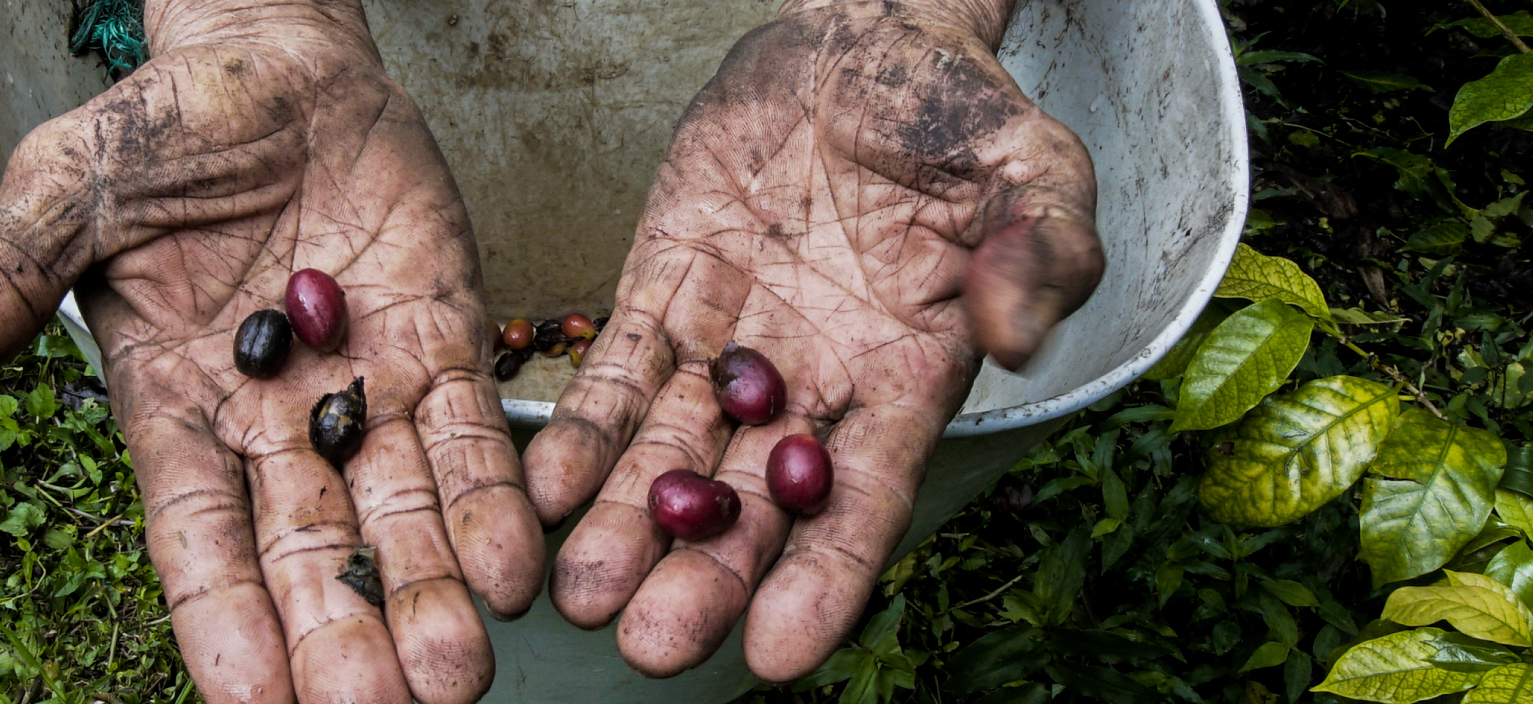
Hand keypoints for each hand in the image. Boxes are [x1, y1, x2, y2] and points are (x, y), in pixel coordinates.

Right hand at [0, 2, 545, 701]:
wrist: (275, 60)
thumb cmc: (159, 126)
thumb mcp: (67, 192)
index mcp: (175, 408)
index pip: (196, 540)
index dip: (223, 622)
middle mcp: (274, 424)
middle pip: (306, 551)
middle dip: (340, 637)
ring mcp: (364, 388)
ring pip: (398, 514)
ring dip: (427, 593)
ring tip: (457, 674)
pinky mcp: (442, 342)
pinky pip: (473, 435)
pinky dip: (491, 502)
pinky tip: (514, 569)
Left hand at [523, 0, 1101, 681]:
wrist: (865, 36)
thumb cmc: (961, 113)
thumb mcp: (1035, 171)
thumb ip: (1044, 256)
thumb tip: (1017, 339)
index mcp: (906, 376)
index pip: (863, 500)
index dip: (824, 581)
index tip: (780, 654)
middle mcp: (813, 381)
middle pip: (753, 503)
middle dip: (703, 578)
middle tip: (650, 645)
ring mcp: (733, 340)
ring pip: (672, 454)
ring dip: (626, 527)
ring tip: (580, 593)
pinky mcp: (664, 289)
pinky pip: (617, 374)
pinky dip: (582, 432)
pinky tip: (543, 489)